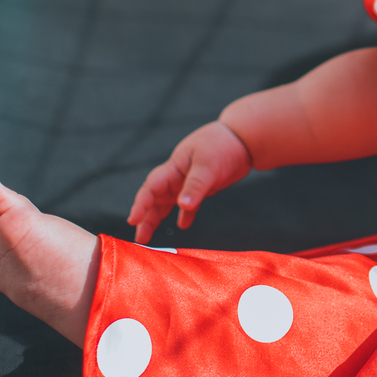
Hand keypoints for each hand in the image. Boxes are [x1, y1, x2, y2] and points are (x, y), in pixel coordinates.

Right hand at [127, 121, 251, 243]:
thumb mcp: (208, 165)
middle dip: (145, 218)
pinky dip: (185, 214)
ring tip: (149, 238)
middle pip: (155, 200)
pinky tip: (183, 225)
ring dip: (158, 218)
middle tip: (139, 238)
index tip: (133, 220)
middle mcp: (177, 176)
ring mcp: (188, 182)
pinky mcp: (202, 187)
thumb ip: (196, 185)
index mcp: (174, 168)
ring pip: (168, 203)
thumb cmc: (223, 144)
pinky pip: (189, 204)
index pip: (151, 188)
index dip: (141, 204)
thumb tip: (182, 205)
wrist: (243, 138)